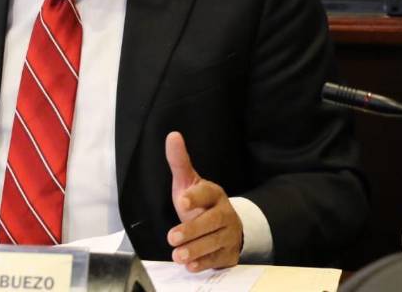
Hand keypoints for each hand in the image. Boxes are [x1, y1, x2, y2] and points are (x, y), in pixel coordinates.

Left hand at [165, 131, 242, 271]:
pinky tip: (191, 265)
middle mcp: (225, 213)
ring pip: (214, 243)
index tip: (181, 200)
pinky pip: (217, 259)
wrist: (223, 225)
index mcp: (214, 193)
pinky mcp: (228, 253)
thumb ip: (179, 162)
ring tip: (178, 255)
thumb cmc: (200, 203)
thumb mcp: (188, 181)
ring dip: (196, 250)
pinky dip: (204, 263)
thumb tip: (172, 135)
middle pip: (211, 222)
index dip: (195, 197)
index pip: (206, 193)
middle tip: (172, 237)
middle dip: (192, 230)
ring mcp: (229, 234)